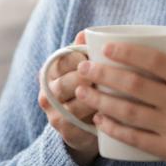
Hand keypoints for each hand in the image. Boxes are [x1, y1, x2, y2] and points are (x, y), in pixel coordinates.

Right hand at [39, 30, 100, 165]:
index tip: (100, 57)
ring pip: (75, 105)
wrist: (85, 127)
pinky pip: (82, 123)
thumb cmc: (90, 87)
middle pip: (66, 83)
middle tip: (111, 77)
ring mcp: (54, 114)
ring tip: (118, 94)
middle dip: (90, 79)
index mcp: (50, 72)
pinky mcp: (66, 132)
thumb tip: (87, 33)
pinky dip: (98, 117)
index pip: (62, 60)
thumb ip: (86, 50)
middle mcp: (47, 92)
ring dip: (97, 99)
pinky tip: (112, 112)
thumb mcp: (87, 67)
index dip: (81, 58)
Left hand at [75, 18, 165, 165]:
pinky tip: (98, 120)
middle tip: (84, 68)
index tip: (106, 48)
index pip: (157, 61)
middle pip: (137, 85)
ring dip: (101, 101)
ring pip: (130, 112)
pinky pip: (135, 138)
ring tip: (82, 91)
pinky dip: (114, 129)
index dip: (129, 53)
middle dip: (105, 75)